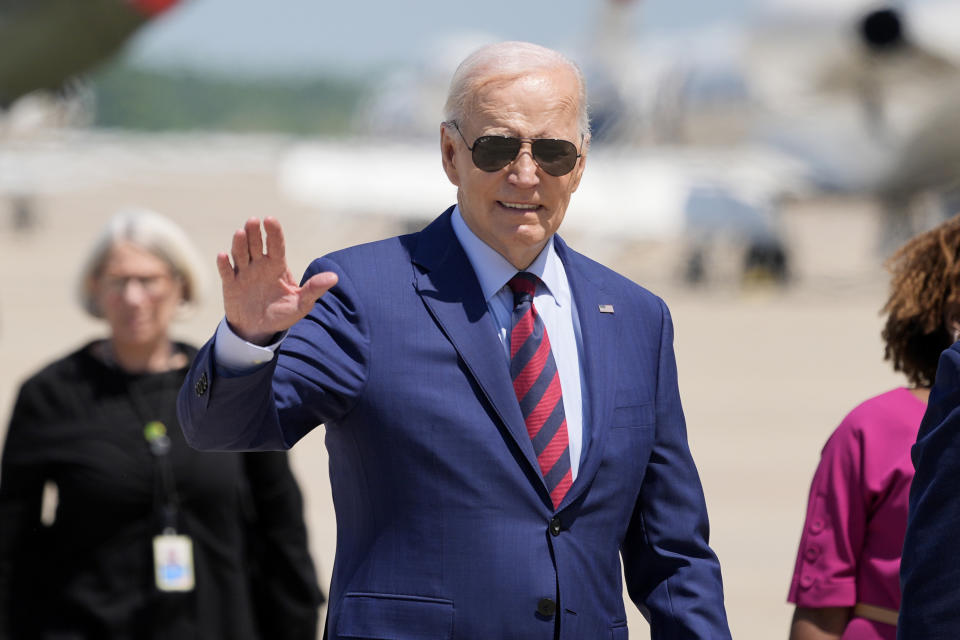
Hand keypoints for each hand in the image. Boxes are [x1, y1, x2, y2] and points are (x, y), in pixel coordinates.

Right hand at [217, 217, 337, 344]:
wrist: (259, 330)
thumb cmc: (282, 313)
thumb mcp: (301, 304)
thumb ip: (314, 289)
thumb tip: (334, 277)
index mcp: (276, 265)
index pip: (276, 245)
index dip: (273, 232)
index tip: (270, 220)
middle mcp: (259, 265)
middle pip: (256, 244)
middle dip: (254, 232)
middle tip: (253, 221)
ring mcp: (243, 273)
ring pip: (240, 254)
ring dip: (239, 243)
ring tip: (241, 233)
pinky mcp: (230, 285)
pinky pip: (226, 272)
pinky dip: (224, 265)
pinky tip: (222, 256)